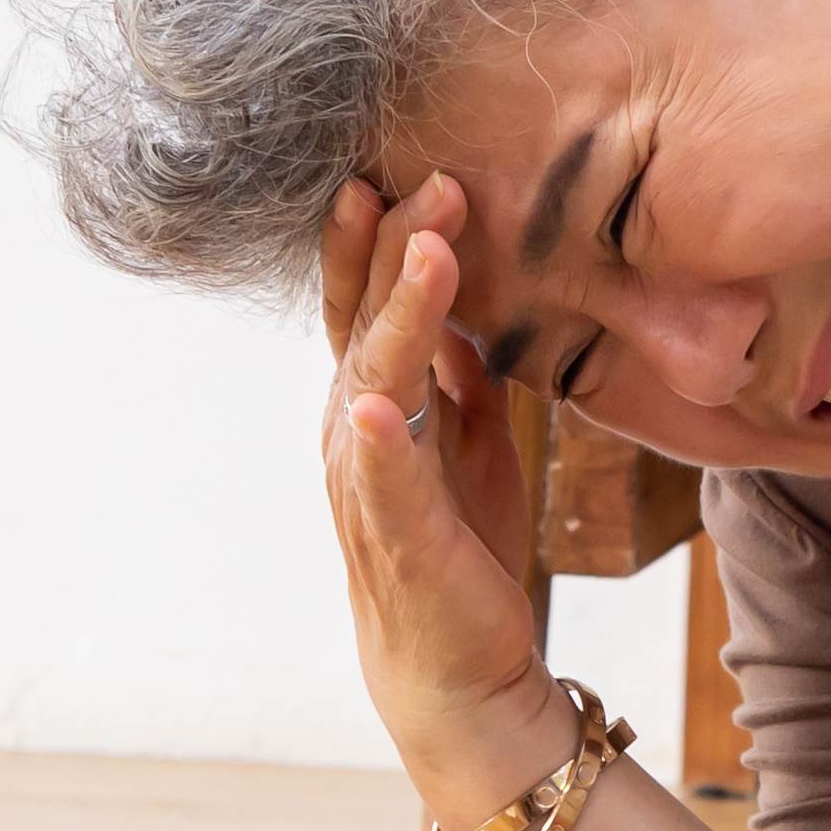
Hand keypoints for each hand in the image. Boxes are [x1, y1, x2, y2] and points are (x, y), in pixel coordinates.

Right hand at [316, 174, 562, 815]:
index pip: (369, 301)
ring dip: (397, 312)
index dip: (383, 234)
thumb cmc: (461, 548)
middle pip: (363, 320)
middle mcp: (356, 431)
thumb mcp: (473, 440)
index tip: (412, 164)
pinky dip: (380, 441)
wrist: (457, 666)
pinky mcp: (395, 538)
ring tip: (426, 248)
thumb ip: (464, 371)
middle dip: (392, 246)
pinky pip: (382, 480)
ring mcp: (368, 482)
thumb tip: (471, 302)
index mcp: (375, 401)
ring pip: (374, 378)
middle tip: (431, 176)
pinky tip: (380, 404)